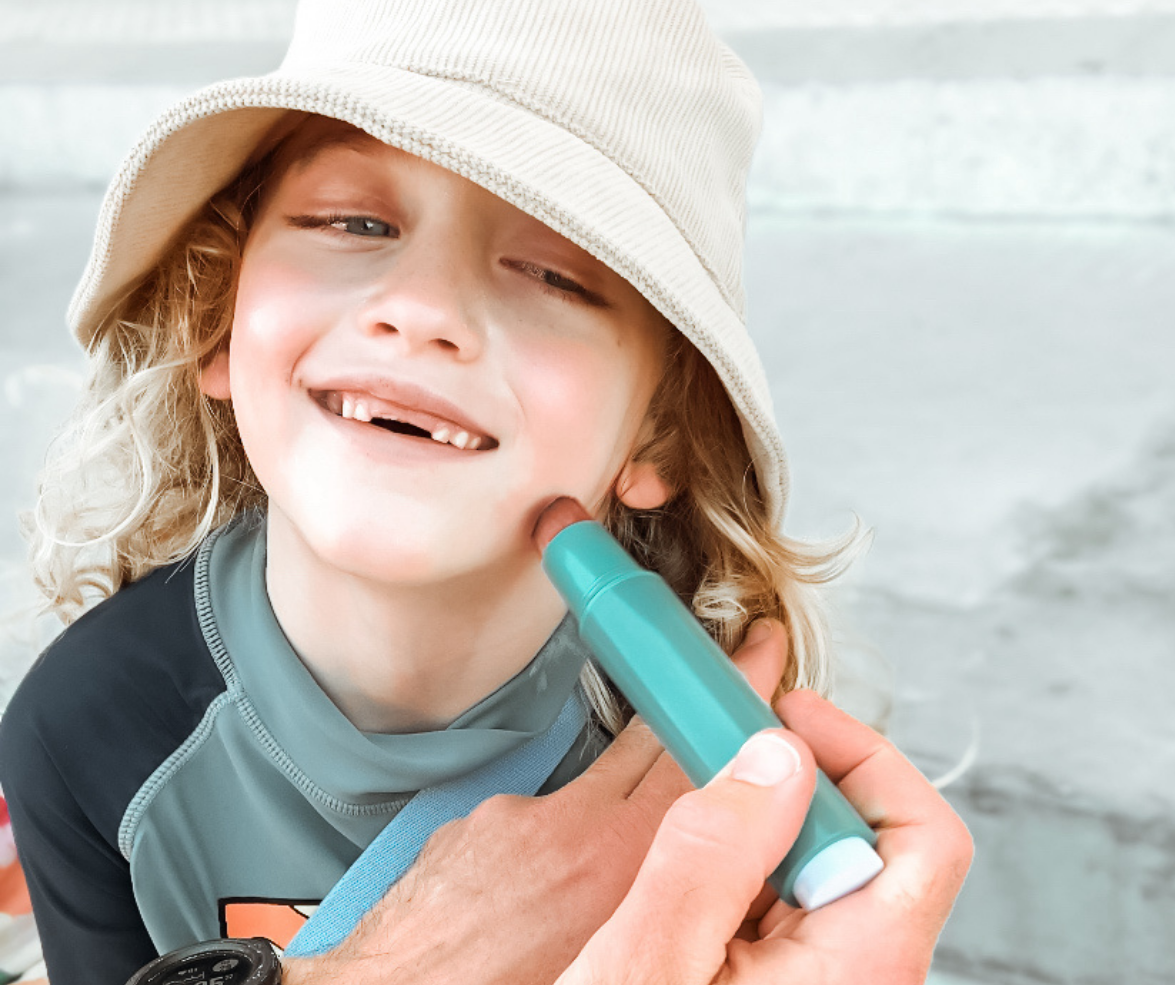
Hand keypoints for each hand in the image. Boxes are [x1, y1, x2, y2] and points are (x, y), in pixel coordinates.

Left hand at [282, 620, 790, 984]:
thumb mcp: (612, 957)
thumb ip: (660, 900)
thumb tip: (703, 885)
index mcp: (615, 862)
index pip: (693, 760)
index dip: (732, 707)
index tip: (756, 659)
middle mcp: (567, 824)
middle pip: (649, 744)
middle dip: (691, 705)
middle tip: (727, 666)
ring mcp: (516, 817)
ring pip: (595, 776)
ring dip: (630, 771)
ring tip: (654, 785)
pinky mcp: (474, 824)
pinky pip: (537, 808)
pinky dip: (560, 821)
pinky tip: (556, 864)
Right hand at [559, 687, 974, 984]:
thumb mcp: (646, 962)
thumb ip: (713, 853)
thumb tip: (772, 758)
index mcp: (855, 978)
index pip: (924, 839)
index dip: (862, 757)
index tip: (784, 719)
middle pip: (874, 844)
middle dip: (793, 788)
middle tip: (721, 753)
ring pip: (827, 874)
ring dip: (763, 829)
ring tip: (696, 820)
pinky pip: (790, 910)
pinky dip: (745, 871)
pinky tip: (691, 878)